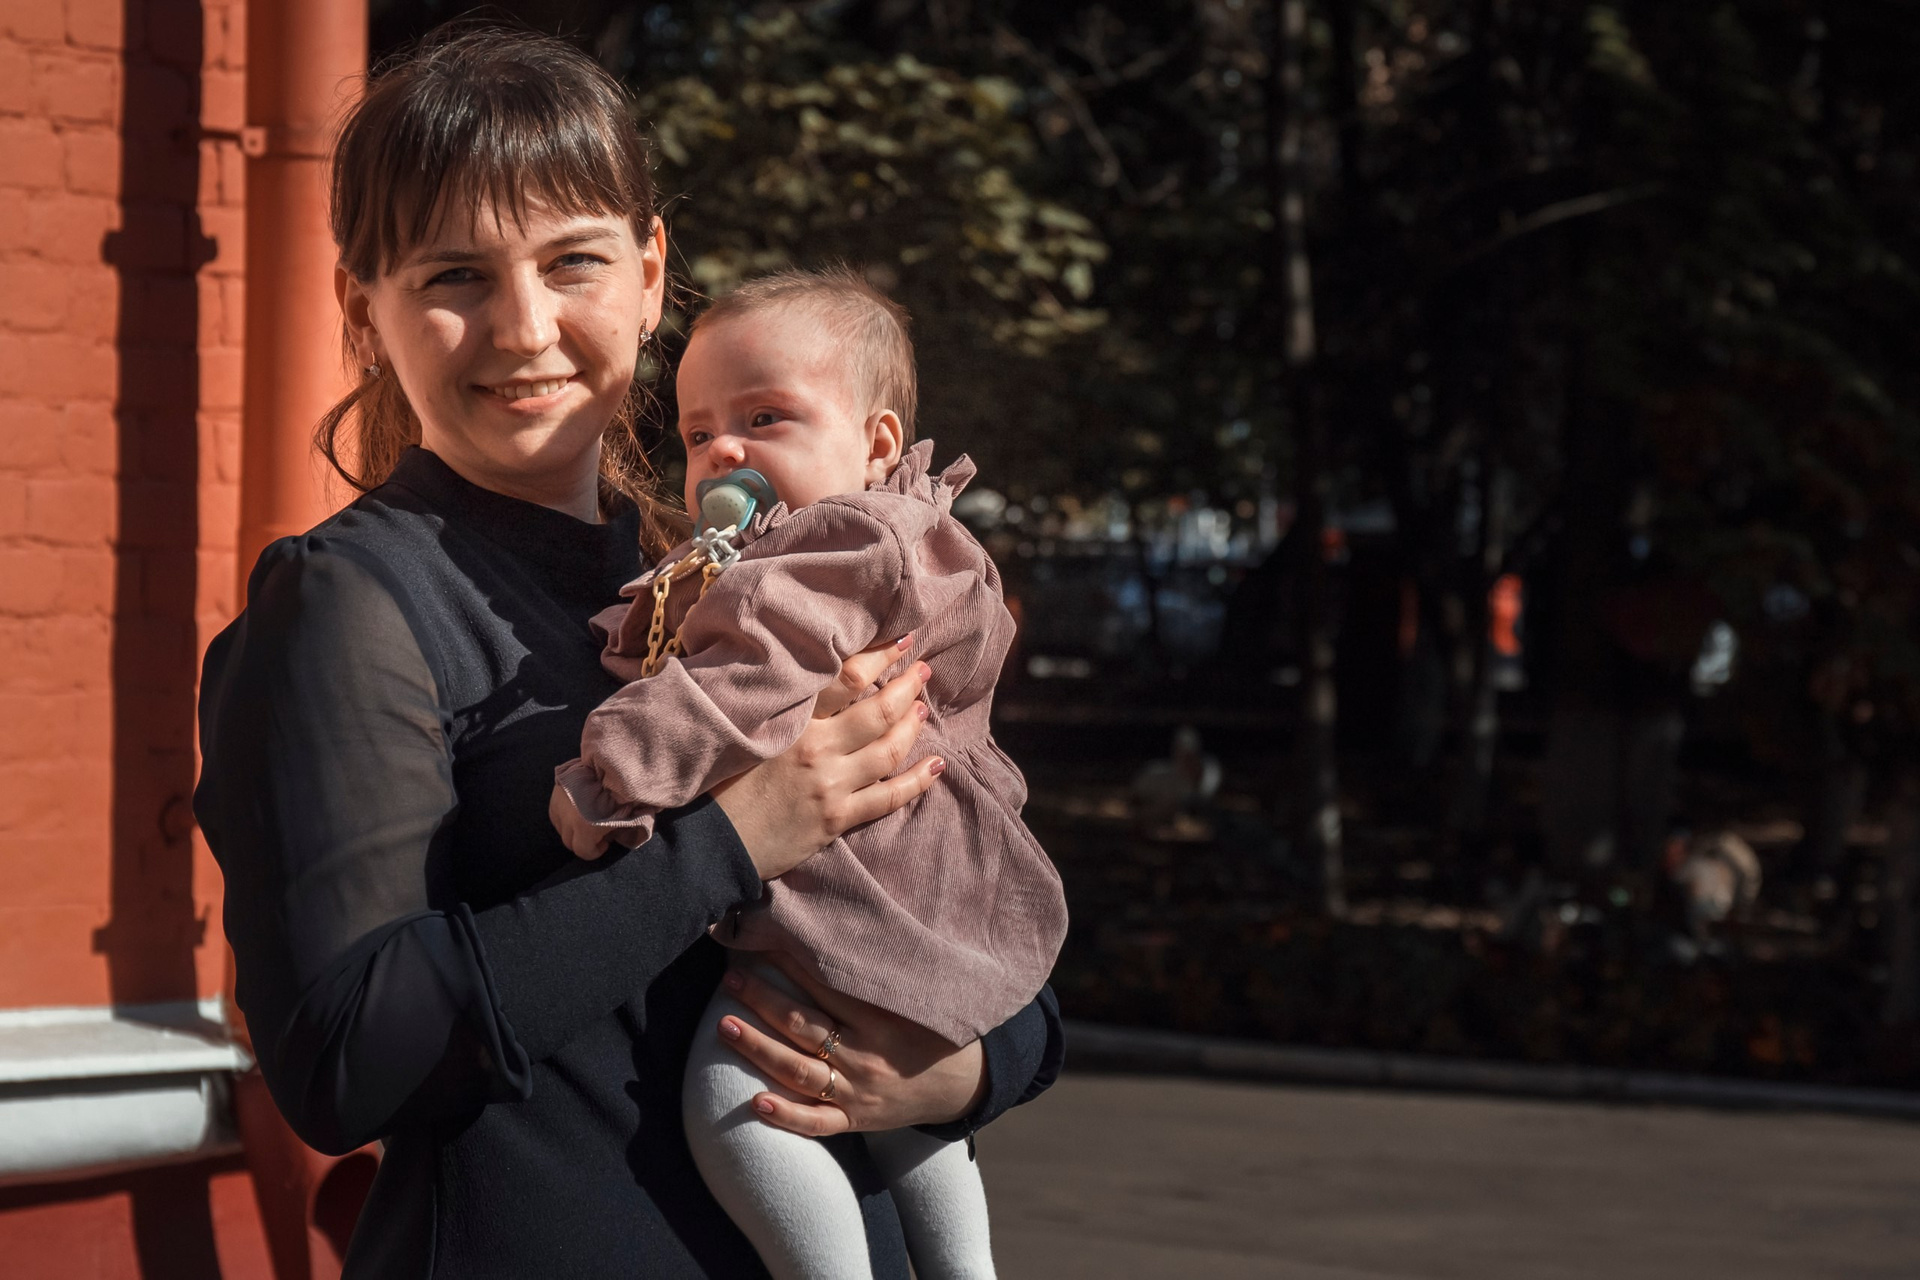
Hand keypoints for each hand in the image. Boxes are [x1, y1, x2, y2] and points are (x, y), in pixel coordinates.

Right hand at [711, 635, 943, 880]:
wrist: (712, 841)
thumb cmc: (720, 781)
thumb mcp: (745, 729)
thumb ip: (779, 704)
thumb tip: (807, 674)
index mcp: (793, 720)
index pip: (847, 677)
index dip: (880, 655)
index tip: (901, 640)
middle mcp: (817, 747)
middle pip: (878, 709)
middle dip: (908, 686)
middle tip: (923, 670)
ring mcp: (831, 784)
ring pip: (889, 749)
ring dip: (912, 725)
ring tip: (924, 708)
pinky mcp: (838, 818)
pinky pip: (890, 796)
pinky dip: (918, 780)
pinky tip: (937, 766)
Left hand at [715, 956, 988, 1136]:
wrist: (964, 1085)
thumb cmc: (935, 1031)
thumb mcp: (918, 997)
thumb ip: (879, 976)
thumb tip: (836, 937)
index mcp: (882, 1020)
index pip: (826, 987)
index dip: (791, 964)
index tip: (762, 942)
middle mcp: (866, 1056)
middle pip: (804, 1026)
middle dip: (763, 1000)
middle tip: (730, 978)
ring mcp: (858, 1092)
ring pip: (800, 1071)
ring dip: (759, 1048)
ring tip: (725, 1026)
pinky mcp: (855, 1120)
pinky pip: (817, 1123)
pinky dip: (786, 1116)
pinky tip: (755, 1103)